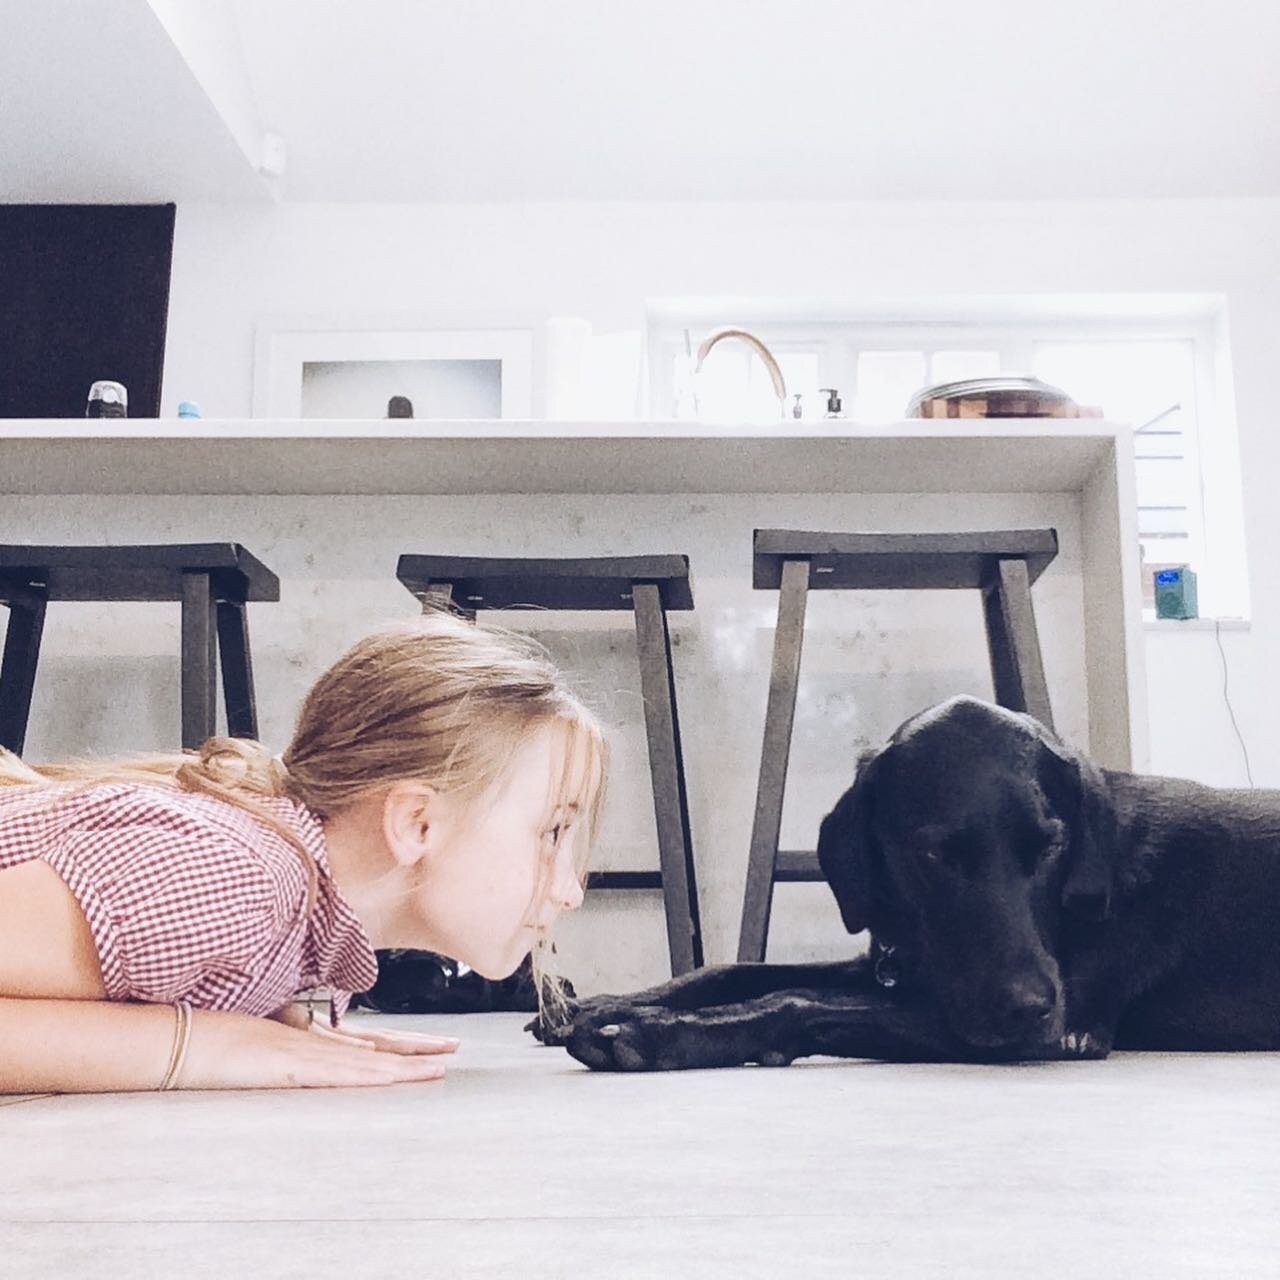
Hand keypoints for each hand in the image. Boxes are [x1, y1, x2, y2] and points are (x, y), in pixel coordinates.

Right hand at [174, 1007, 456, 1089]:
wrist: (178, 1034)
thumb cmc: (211, 1041)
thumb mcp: (258, 1043)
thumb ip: (285, 1045)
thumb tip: (301, 1045)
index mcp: (307, 1037)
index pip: (365, 1039)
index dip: (401, 1042)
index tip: (434, 1045)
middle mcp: (311, 1039)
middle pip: (374, 1044)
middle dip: (416, 1047)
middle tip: (455, 1048)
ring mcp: (300, 1050)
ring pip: (362, 1059)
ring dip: (402, 1065)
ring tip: (438, 1067)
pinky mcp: (285, 1065)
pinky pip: (332, 1073)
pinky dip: (363, 1075)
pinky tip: (388, 1077)